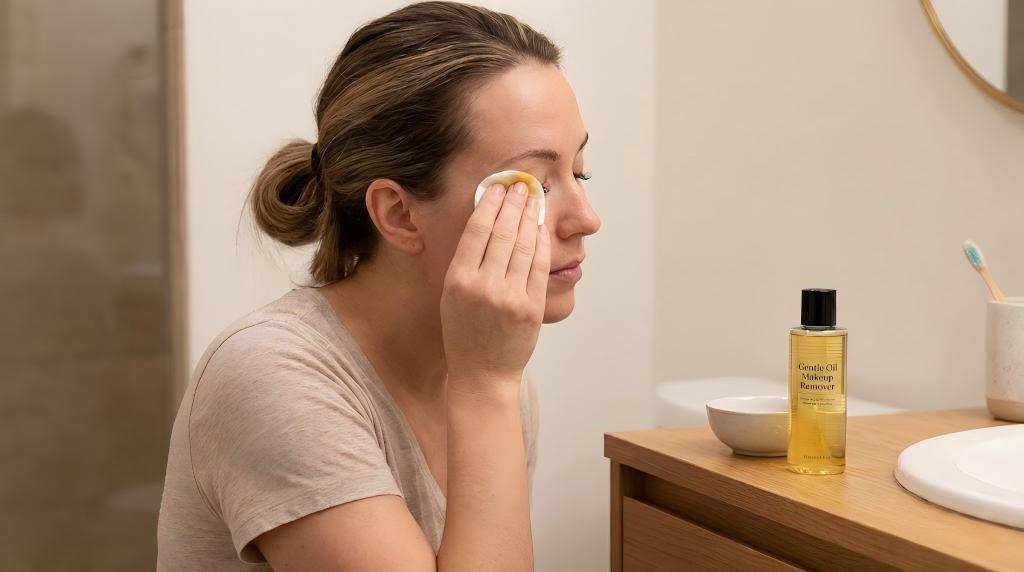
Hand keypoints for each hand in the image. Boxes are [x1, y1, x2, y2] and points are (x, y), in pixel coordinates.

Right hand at [440, 182, 550, 394]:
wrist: (482, 375)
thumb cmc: (464, 335)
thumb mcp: (450, 296)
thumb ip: (465, 263)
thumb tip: (485, 223)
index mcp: (457, 281)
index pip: (476, 231)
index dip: (489, 204)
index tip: (498, 187)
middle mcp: (483, 286)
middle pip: (503, 233)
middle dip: (514, 204)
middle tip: (521, 185)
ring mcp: (510, 297)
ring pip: (525, 246)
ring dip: (530, 218)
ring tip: (533, 199)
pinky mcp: (532, 308)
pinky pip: (539, 267)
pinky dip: (542, 243)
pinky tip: (541, 228)